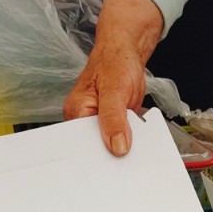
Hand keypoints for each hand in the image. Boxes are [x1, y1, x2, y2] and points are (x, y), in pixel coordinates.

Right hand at [64, 0, 163, 155]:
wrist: (126, 53)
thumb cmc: (115, 61)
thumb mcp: (114, 90)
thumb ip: (114, 119)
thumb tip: (117, 146)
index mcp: (76, 112)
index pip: (82, 144)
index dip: (98, 154)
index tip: (114, 158)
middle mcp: (84, 120)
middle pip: (96, 147)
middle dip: (112, 151)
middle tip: (127, 151)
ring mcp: (99, 122)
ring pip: (111, 145)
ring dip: (124, 146)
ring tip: (133, 141)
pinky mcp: (113, 123)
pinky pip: (121, 138)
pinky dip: (131, 139)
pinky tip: (136, 138)